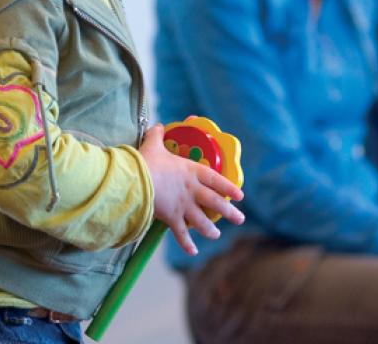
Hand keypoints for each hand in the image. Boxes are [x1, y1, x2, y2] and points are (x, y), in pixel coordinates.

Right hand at [139, 125, 244, 255]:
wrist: (137, 181)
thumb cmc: (147, 162)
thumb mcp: (153, 145)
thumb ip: (157, 136)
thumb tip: (158, 126)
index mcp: (191, 172)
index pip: (216, 180)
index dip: (229, 187)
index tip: (240, 196)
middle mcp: (192, 190)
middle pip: (215, 203)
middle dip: (229, 212)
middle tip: (239, 219)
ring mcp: (183, 205)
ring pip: (202, 221)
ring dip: (210, 229)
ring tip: (216, 234)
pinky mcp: (172, 218)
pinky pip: (181, 234)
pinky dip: (187, 244)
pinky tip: (193, 252)